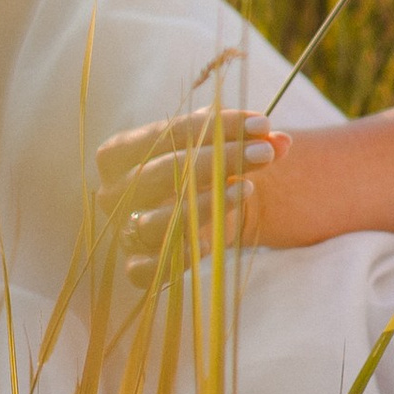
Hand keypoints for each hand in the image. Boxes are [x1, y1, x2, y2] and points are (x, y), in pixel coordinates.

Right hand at [93, 111, 291, 281]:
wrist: (199, 211)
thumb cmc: (202, 168)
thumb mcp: (222, 146)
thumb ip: (249, 140)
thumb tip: (281, 142)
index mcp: (119, 153)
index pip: (167, 133)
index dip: (217, 127)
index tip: (263, 125)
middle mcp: (112, 192)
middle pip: (160, 173)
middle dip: (218, 160)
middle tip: (264, 154)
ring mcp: (122, 231)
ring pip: (156, 222)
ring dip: (205, 205)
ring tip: (247, 189)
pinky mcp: (135, 267)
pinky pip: (148, 269)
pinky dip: (180, 257)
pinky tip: (213, 244)